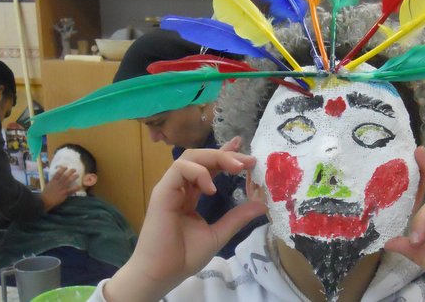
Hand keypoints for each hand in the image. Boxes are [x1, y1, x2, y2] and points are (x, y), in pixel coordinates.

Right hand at [40, 166, 78, 210]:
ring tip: (78, 175)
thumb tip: (54, 181)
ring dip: (74, 177)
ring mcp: (62, 188)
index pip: (58, 173)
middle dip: (70, 172)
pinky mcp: (64, 193)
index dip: (62, 169)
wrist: (44, 201)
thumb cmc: (44, 195)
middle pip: (65, 175)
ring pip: (69, 181)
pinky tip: (79, 186)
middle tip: (74, 169)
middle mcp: (58, 183)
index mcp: (53, 181)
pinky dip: (76, 188)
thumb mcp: (47, 186)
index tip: (66, 167)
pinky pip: (71, 190)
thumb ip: (51, 183)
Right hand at [104, 137, 266, 301]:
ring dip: (216, 157)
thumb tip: (262, 205)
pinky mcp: (162, 191)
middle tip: (248, 160)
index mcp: (191, 194)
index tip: (245, 151)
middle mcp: (180, 187)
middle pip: (202, 157)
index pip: (208, 166)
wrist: (162, 273)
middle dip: (226, 154)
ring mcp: (170, 187)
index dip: (226, 154)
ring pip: (190, 157)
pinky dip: (198, 173)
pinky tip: (211, 188)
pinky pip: (179, 169)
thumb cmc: (185, 256)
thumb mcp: (219, 234)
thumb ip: (237, 217)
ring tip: (236, 168)